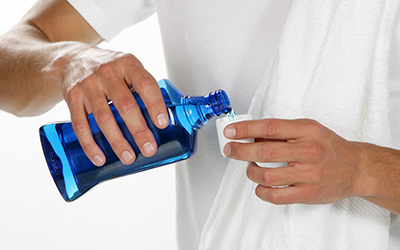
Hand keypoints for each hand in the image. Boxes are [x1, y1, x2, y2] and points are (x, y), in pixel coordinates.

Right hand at [43, 45, 168, 165]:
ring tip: (128, 157)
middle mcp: (107, 72)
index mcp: (127, 64)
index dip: (155, 104)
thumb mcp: (128, 67)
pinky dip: (89, 144)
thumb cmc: (109, 68)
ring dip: (117, 141)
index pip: (145, 84)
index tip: (162, 124)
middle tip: (148, 148)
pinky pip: (80, 124)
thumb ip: (143, 87)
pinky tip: (99, 157)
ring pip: (103, 117)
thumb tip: (163, 118)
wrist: (72, 58)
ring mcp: (88, 84)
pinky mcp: (72, 96)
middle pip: (125, 105)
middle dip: (139, 130)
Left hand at [223, 118, 367, 204]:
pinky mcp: (308, 194)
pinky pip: (276, 196)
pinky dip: (261, 191)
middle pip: (265, 152)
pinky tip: (260, 185)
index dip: (245, 129)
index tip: (230, 132)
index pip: (270, 128)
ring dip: (251, 172)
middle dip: (240, 151)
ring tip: (250, 167)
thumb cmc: (328, 147)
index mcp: (307, 131)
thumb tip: (251, 134)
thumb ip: (282, 131)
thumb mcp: (308, 129)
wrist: (356, 168)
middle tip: (230, 150)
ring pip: (267, 176)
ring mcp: (309, 175)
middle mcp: (308, 152)